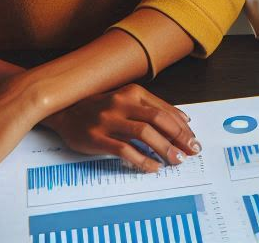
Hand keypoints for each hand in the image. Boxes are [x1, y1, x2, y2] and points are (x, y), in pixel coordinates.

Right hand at [44, 84, 200, 172]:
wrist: (65, 111)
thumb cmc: (101, 107)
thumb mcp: (127, 100)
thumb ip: (151, 108)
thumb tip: (182, 120)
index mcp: (134, 93)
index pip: (164, 110)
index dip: (182, 125)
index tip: (193, 138)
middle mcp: (123, 103)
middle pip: (158, 120)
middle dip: (178, 136)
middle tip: (191, 150)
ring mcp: (109, 121)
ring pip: (144, 133)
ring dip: (164, 148)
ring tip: (176, 160)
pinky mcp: (97, 138)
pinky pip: (124, 150)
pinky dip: (142, 159)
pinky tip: (153, 167)